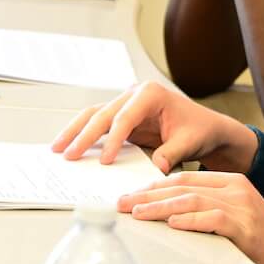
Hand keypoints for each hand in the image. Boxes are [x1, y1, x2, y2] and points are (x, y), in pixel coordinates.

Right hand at [51, 80, 257, 173]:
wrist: (205, 128)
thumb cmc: (199, 130)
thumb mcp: (189, 141)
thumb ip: (171, 153)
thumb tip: (156, 168)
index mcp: (151, 94)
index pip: (126, 117)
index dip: (114, 139)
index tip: (106, 161)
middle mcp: (135, 94)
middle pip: (103, 113)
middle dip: (84, 135)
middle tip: (68, 155)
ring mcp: (126, 104)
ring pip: (94, 115)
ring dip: (75, 131)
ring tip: (57, 149)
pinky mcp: (122, 117)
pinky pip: (99, 124)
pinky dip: (83, 134)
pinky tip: (70, 147)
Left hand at [118, 171, 263, 263]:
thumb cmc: (260, 242)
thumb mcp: (233, 217)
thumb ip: (207, 209)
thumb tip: (169, 215)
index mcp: (232, 182)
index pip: (186, 177)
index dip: (155, 185)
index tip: (132, 194)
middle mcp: (236, 188)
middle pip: (184, 185)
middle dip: (149, 194)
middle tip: (123, 203)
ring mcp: (242, 205)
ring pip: (192, 199)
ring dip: (160, 207)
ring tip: (137, 213)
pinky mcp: (245, 225)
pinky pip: (212, 219)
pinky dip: (189, 220)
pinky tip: (172, 223)